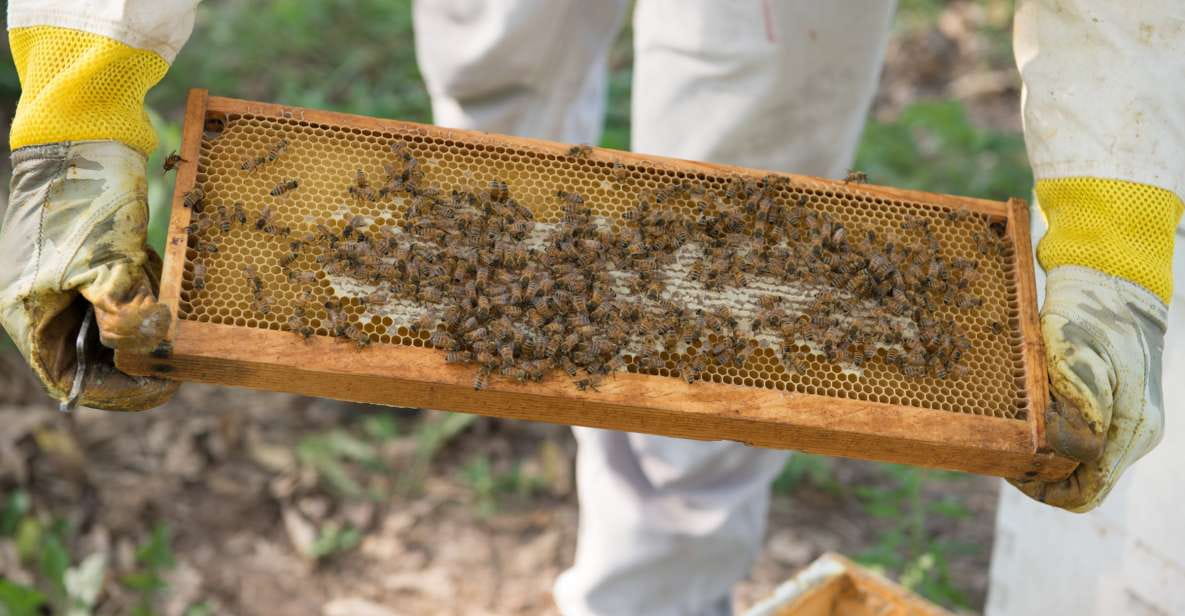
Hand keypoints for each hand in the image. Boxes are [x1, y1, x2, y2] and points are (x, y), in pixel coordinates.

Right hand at [0, 140, 177, 410]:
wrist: (84, 134)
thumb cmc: (85, 198)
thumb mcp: (107, 263)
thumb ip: (125, 314)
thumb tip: (151, 348)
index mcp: (28, 314)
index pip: (70, 380)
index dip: (119, 392)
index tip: (165, 386)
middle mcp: (40, 303)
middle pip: (92, 355)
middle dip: (137, 353)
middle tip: (179, 352)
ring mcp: (63, 280)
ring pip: (111, 323)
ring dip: (141, 318)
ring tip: (162, 299)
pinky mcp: (87, 258)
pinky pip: (120, 291)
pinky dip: (142, 289)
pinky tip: (151, 268)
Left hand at [1009, 266, 1165, 511]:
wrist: (1116, 286)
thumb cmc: (1092, 319)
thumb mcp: (1075, 361)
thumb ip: (1078, 410)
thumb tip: (1065, 453)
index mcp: (1130, 431)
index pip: (1084, 495)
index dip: (1043, 490)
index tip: (1009, 467)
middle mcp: (1137, 435)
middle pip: (1083, 483)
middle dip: (1043, 475)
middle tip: (1006, 450)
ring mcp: (1132, 423)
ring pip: (1085, 464)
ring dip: (1050, 456)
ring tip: (1017, 433)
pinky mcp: (1122, 408)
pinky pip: (1089, 440)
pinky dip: (1060, 438)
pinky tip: (1035, 417)